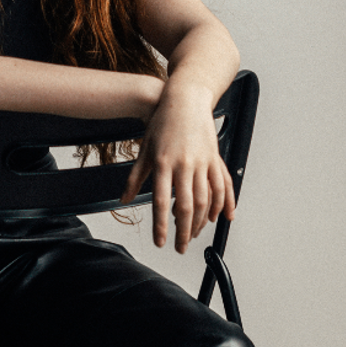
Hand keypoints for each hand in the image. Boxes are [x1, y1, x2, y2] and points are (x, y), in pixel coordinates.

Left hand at [121, 80, 235, 252]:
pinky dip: (222, 204)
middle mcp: (184, 164)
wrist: (185, 99)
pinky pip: (221, 186)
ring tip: (192, 235)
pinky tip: (218, 217)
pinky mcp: (214, 158)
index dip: (162, 225)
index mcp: (163, 163)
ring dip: (200, 222)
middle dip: (183, 231)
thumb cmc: (163, 122)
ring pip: (205, 200)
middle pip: (187, 206)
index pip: (162, 202)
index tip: (161, 242)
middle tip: (179, 247)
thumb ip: (135, 178)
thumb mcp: (144, 149)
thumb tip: (123, 199)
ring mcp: (202, 161)